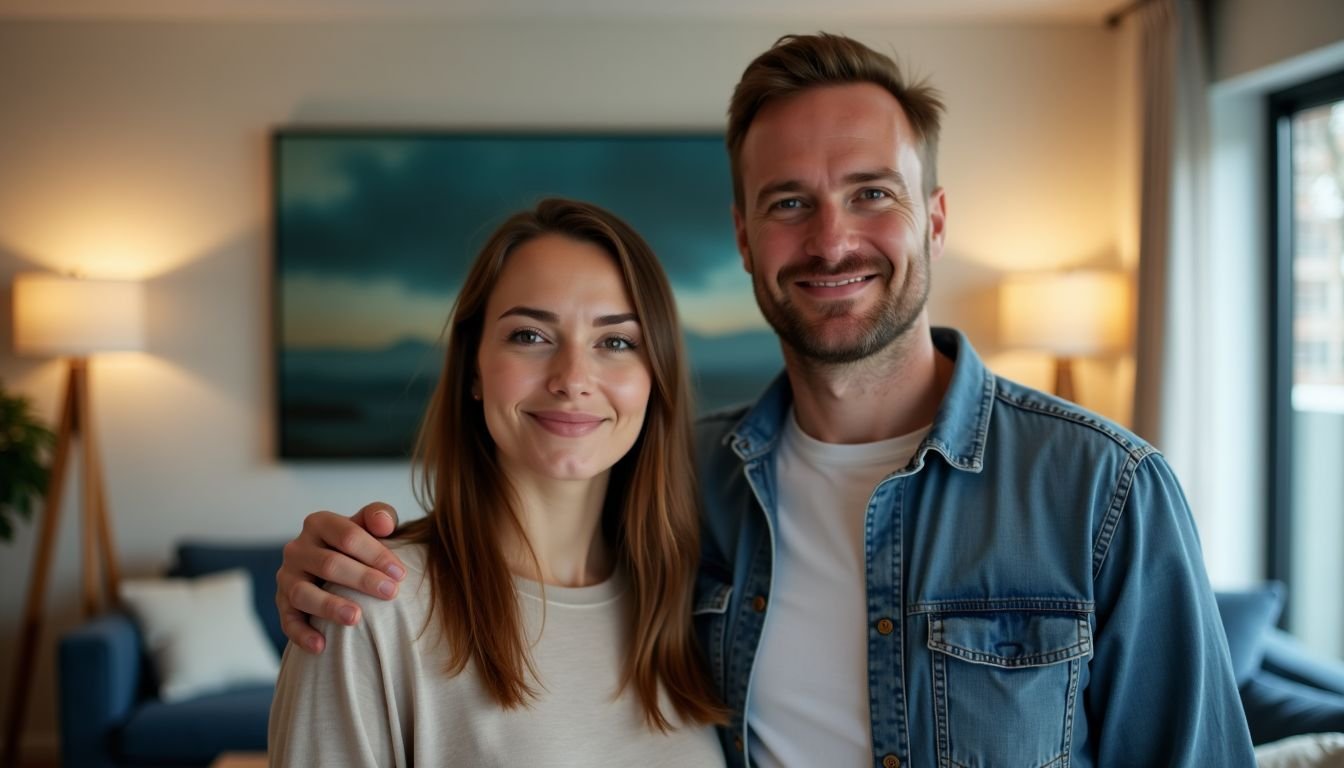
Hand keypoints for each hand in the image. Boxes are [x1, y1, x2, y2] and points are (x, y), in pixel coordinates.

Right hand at [276, 502, 406, 652]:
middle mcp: (297, 548)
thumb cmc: (360, 545)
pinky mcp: (282, 604)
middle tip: (390, 593)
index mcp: (319, 523)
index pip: (347, 536)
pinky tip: (321, 646)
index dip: (375, 554)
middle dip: (362, 579)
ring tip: (356, 618)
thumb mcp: (371, 525)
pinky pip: (288, 621)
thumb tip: (384, 524)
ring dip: (329, 606)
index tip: (400, 574)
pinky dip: (302, 634)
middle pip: (329, 564)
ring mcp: (287, 577)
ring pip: (304, 593)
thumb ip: (380, 515)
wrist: (336, 567)